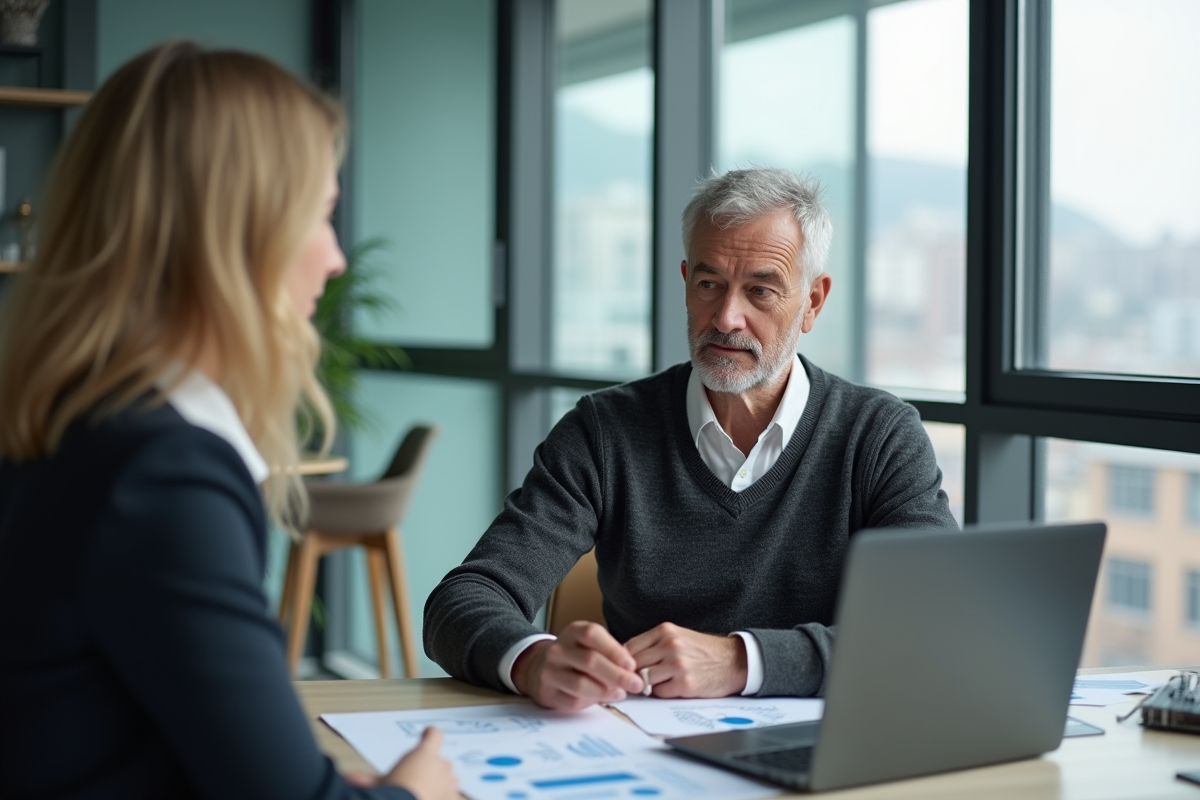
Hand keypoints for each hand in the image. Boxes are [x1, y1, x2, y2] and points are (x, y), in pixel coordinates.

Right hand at [345, 727, 457, 799]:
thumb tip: (350, 779)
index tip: (429, 733)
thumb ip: (364, 779)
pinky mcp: (454, 798)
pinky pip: (456, 795)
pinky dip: (448, 795)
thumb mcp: (376, 784)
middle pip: (442, 763)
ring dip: (441, 786)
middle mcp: (441, 767)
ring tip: (431, 791)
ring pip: (450, 781)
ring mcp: (450, 785)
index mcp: (424, 755)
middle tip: (417, 781)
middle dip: (432, 770)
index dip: (430, 735)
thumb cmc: (396, 790)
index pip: (434, 736)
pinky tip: (447, 795)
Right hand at [512, 621, 644, 710]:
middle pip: (589, 661)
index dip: (614, 650)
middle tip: (636, 685)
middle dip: (617, 675)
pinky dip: (591, 702)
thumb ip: (609, 653)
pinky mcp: (547, 692)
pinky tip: (603, 699)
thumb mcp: (589, 645)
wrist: (539, 667)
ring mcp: (550, 671)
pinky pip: (572, 701)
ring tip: (621, 693)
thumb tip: (631, 671)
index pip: (592, 634)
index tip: (632, 665)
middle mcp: (558, 649)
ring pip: (580, 684)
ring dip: (605, 691)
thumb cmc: (575, 656)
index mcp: (572, 632)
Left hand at [626, 623, 746, 697]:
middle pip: (634, 664)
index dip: (624, 661)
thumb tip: (625, 659)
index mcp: (666, 631)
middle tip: (635, 681)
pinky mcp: (685, 684)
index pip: (629, 647)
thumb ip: (654, 644)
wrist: (734, 661)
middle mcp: (670, 645)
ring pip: (643, 679)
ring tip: (657, 683)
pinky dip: (662, 693)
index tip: (626, 669)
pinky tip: (673, 688)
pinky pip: (659, 693)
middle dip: (632, 675)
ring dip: (647, 685)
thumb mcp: (678, 637)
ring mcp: (677, 665)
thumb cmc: (703, 651)